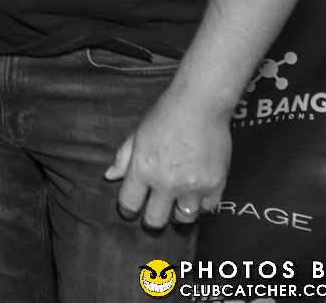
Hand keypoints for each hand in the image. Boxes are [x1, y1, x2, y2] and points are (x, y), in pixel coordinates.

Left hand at [104, 90, 230, 228]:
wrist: (199, 106)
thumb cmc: (164, 116)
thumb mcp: (137, 135)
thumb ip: (123, 159)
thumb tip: (110, 177)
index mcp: (142, 170)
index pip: (129, 204)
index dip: (127, 210)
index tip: (130, 210)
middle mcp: (166, 183)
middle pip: (155, 219)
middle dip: (151, 220)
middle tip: (153, 213)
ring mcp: (192, 187)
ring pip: (183, 218)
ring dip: (178, 214)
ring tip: (176, 205)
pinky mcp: (215, 185)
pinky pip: (208, 208)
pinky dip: (202, 206)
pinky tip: (196, 197)